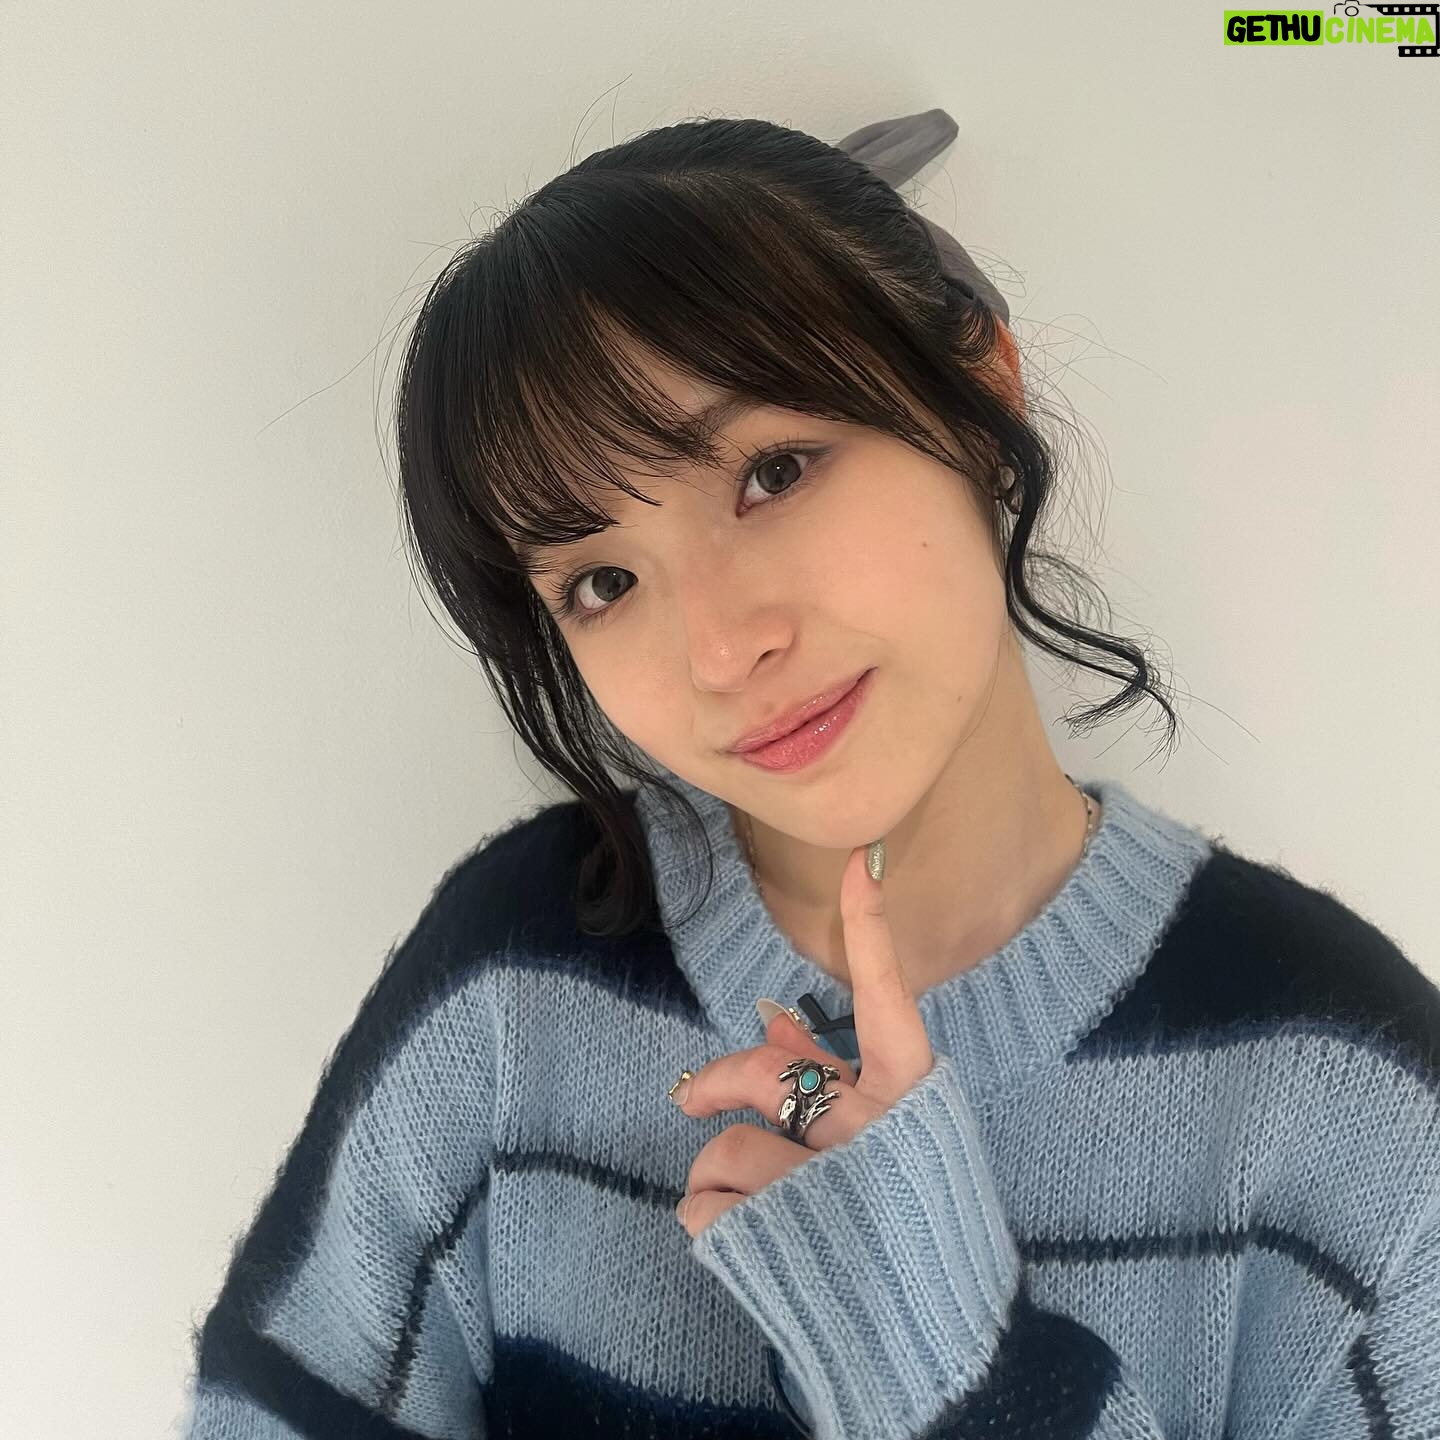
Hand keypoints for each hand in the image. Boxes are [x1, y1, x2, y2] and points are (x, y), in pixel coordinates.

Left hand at [672, 841, 934, 1236]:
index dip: (870, 933)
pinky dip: (710, 1224)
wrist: (948, 1345)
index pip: (888, 1000)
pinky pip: (706, 1209)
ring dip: (722, 1179)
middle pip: (769, 1073)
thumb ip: (835, 1076)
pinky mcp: (779, 1236)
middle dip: (721, 1081)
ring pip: (729, 1150)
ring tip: (754, 1212)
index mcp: (913, 1098)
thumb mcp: (894, 1140)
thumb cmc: (918, 1224)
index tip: (856, 867)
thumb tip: (772, 1015)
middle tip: (691, 1097)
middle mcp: (873, 1128)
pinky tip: (745, 1245)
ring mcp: (828, 1183)